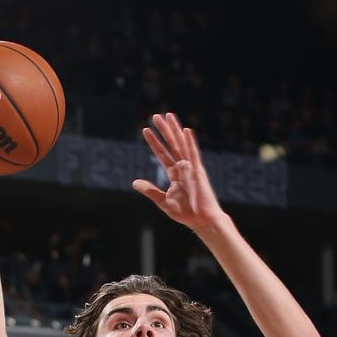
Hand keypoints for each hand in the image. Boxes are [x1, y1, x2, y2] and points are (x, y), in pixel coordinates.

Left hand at [133, 113, 225, 231]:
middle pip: (171, 145)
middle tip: (155, 116)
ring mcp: (191, 168)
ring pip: (181, 145)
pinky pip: (194, 155)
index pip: (162, 154)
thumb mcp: (163, 201)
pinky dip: (190, 143)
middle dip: (164, 130)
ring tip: (168, 115)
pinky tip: (186, 131)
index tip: (145, 130)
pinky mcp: (198, 173)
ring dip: (175, 130)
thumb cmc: (186, 213)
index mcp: (175, 174)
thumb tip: (134, 182)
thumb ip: (150, 191)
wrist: (203, 221)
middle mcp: (183, 168)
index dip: (154, 142)